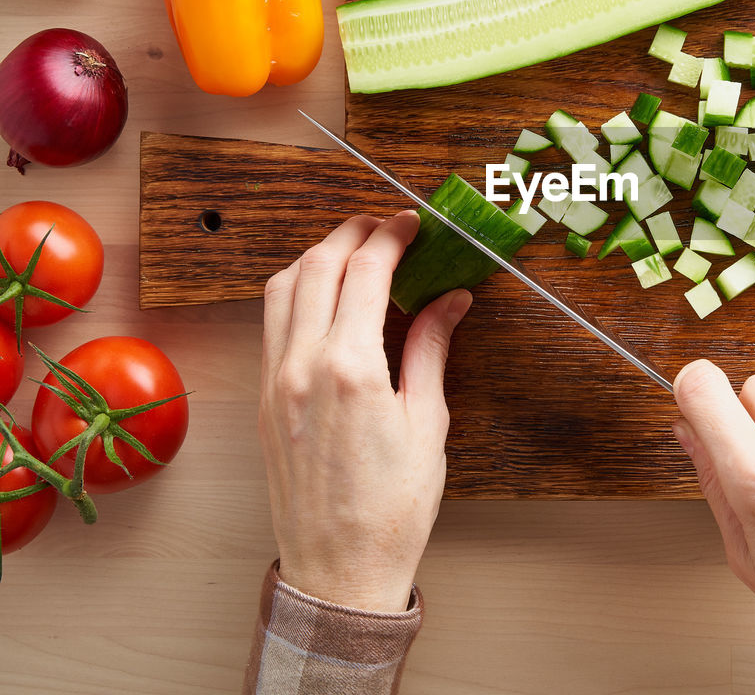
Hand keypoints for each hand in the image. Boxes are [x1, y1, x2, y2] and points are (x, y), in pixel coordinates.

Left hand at [259, 212, 471, 611]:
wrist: (340, 569)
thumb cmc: (392, 508)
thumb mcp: (426, 422)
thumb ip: (431, 349)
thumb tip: (450, 300)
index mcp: (350, 369)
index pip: (364, 272)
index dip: (391, 236)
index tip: (412, 224)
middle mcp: (302, 366)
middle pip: (316, 267)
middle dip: (351, 233)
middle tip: (385, 226)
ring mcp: (275, 382)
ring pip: (281, 289)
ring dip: (315, 257)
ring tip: (352, 253)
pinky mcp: (264, 401)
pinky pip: (271, 324)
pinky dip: (296, 293)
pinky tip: (325, 299)